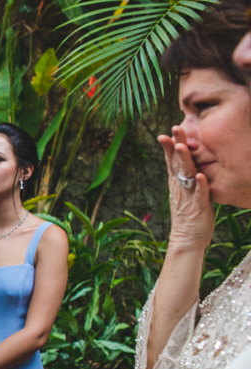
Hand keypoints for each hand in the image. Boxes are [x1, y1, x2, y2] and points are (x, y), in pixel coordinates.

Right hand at [158, 126, 213, 251]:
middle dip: (176, 145)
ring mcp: (188, 196)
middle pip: (177, 163)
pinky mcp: (198, 207)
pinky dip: (200, 185)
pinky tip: (201, 176)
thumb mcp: (185, 193)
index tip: (167, 132)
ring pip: (186, 175)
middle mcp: (180, 187)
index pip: (171, 161)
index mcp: (177, 183)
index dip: (169, 146)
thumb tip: (188, 163)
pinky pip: (199, 194)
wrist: (187, 238)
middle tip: (174, 129)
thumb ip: (186, 178)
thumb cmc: (188, 215)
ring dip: (184, 160)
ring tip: (182, 147)